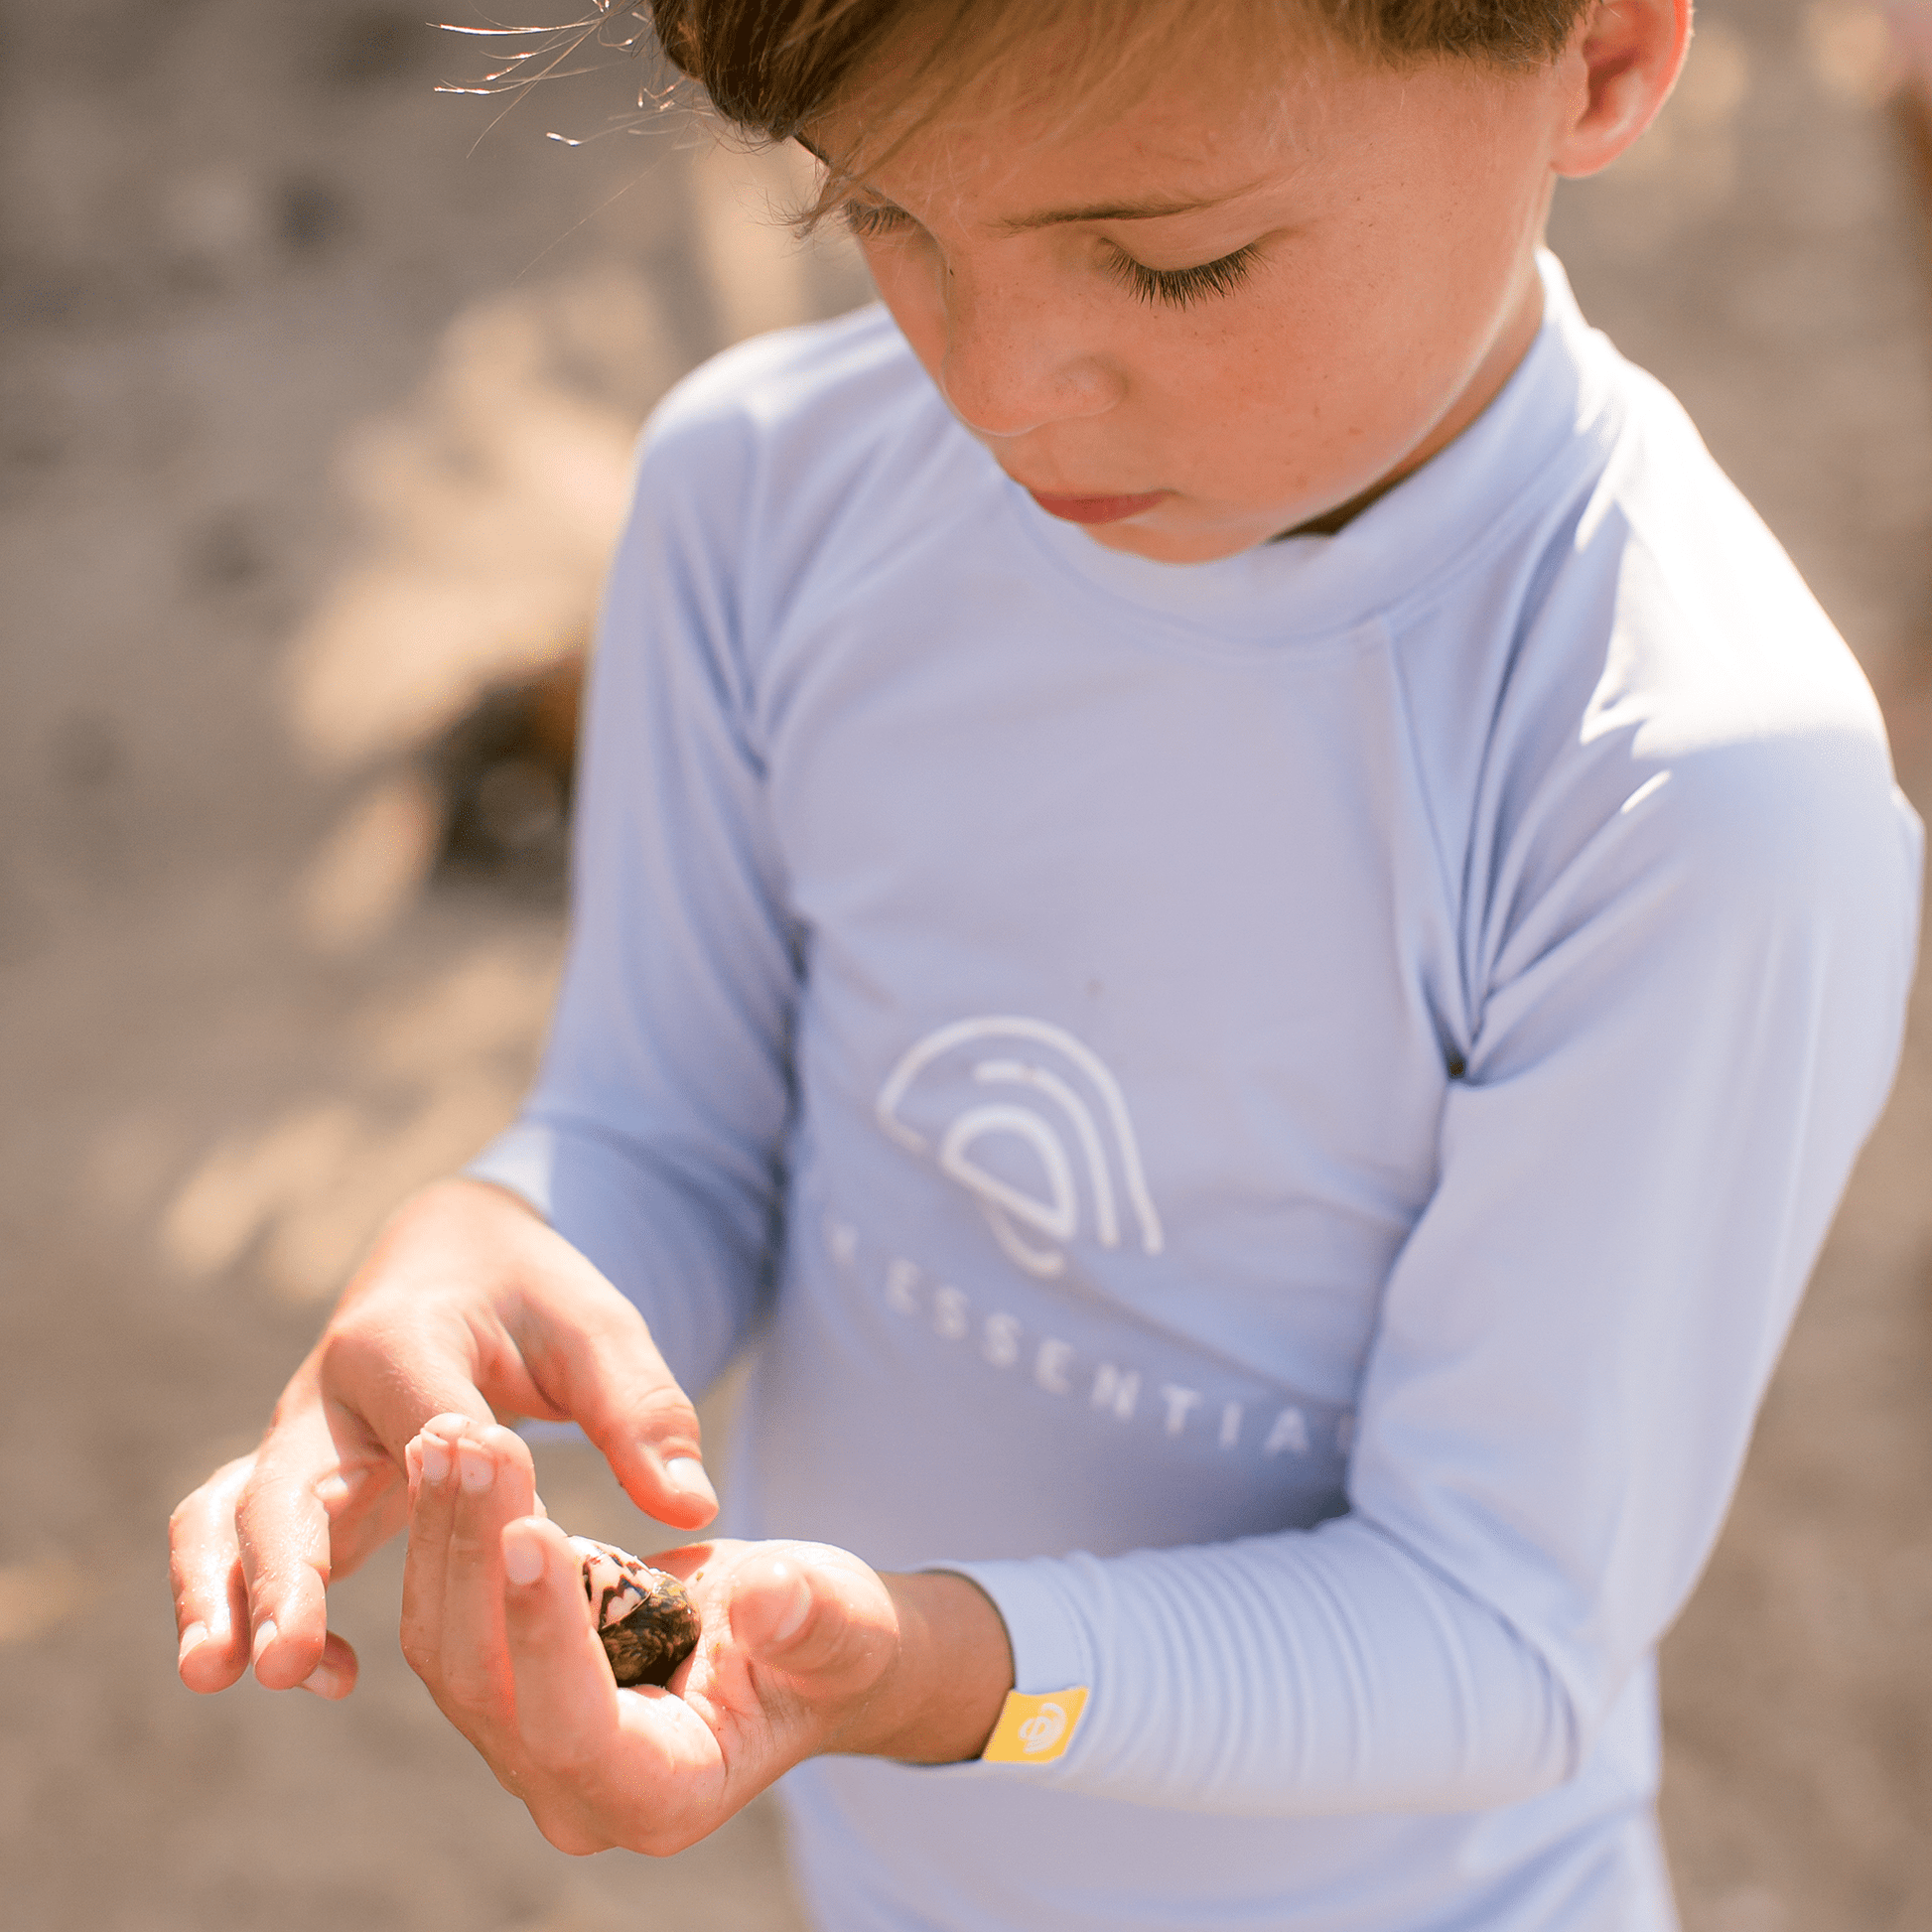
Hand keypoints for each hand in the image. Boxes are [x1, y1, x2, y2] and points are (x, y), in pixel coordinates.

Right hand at [168, 1177, 719, 1700]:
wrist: (458, 1254)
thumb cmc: (534, 1296)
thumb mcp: (598, 1329)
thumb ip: (643, 1411)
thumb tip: (695, 1507)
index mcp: (404, 1340)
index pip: (420, 1422)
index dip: (451, 1479)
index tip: (476, 1532)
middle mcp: (330, 1393)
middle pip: (287, 1485)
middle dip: (281, 1573)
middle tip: (280, 1660)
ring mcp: (302, 1442)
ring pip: (229, 1514)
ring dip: (222, 1594)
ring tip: (220, 1677)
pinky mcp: (299, 1483)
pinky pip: (241, 1540)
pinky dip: (246, 1600)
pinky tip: (322, 1675)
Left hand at [401, 1415, 1014, 1854]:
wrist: (803, 1637)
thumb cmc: (833, 1635)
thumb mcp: (840, 1620)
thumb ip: (807, 1619)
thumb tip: (768, 1602)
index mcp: (665, 1795)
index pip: (575, 1730)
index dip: (546, 1636)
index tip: (532, 1528)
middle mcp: (578, 1795)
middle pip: (487, 1686)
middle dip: (476, 1557)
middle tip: (477, 1443)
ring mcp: (531, 1750)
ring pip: (449, 1648)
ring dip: (446, 1534)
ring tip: (451, 1431)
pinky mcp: (508, 1693)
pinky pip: (451, 1618)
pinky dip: (447, 1534)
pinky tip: (447, 1451)